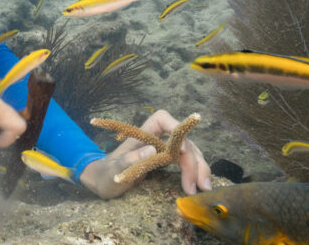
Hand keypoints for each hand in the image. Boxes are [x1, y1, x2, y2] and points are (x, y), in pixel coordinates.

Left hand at [79, 109, 210, 198]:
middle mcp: (156, 138)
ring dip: (199, 168)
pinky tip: (200, 186)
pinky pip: (187, 163)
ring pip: (189, 152)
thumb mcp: (113, 170)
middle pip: (182, 140)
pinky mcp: (168, 162)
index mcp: (141, 133)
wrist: (104, 182)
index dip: (176, 129)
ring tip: (204, 188)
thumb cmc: (106, 174)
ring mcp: (163, 150)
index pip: (162, 119)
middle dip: (193, 160)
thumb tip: (151, 150)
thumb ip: (128, 160)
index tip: (183, 151)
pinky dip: (196, 173)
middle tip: (197, 184)